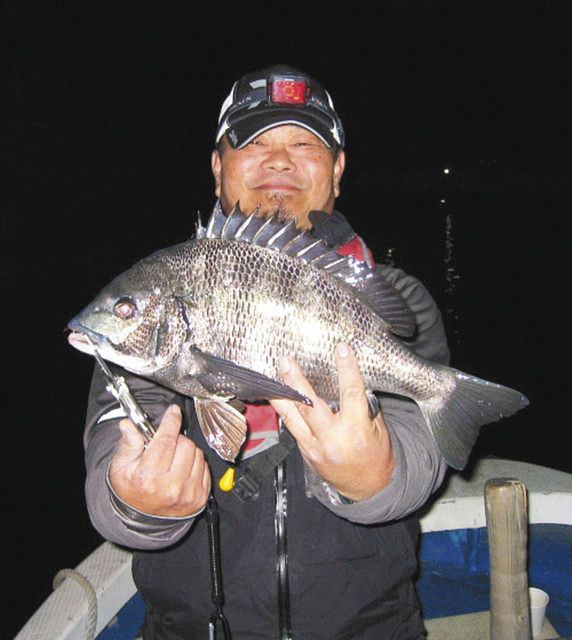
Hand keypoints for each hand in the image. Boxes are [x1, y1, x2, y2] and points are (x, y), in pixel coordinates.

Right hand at [109, 404, 210, 516]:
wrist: (143, 519)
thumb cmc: (132, 489)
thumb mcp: (121, 468)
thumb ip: (128, 444)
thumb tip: (128, 424)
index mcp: (149, 477)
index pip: (166, 440)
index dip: (171, 421)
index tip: (173, 411)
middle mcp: (171, 486)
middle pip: (185, 444)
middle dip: (176, 439)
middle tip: (166, 447)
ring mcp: (188, 493)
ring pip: (198, 453)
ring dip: (187, 451)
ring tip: (174, 459)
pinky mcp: (200, 497)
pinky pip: (205, 467)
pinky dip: (195, 464)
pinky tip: (183, 469)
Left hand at [270, 343, 394, 501]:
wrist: (370, 488)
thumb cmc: (377, 454)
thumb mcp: (378, 428)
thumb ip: (362, 405)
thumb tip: (347, 379)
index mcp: (356, 430)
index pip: (351, 393)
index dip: (347, 369)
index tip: (341, 348)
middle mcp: (332, 439)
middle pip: (310, 405)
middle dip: (295, 381)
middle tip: (285, 360)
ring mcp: (316, 448)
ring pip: (292, 418)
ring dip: (281, 395)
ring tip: (272, 376)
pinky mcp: (306, 453)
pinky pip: (292, 428)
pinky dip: (285, 411)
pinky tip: (278, 396)